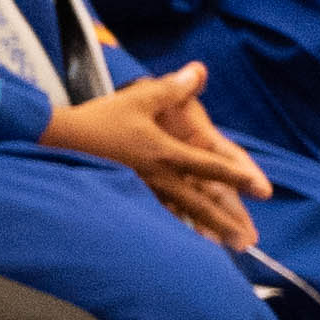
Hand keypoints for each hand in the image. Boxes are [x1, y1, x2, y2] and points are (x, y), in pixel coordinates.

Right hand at [41, 62, 269, 247]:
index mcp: (165, 153)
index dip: (238, 177)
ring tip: (222, 248)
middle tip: (248, 241)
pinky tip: (181, 242)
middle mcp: (158, 177)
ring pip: (180, 215)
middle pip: (199, 203)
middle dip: (226, 221)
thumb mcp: (137, 99)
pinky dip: (173, 232)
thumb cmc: (98, 120)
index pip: (210, 167)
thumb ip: (171, 88)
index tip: (263, 190)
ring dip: (204, 232)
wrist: (56, 141)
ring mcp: (141, 190)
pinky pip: (156, 217)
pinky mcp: (125, 195)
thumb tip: (198, 71)